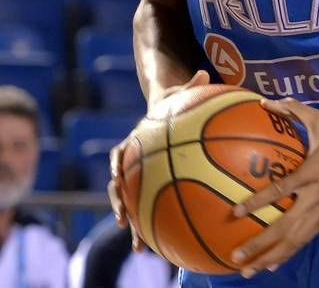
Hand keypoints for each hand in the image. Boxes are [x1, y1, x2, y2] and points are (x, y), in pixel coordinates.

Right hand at [107, 69, 210, 250]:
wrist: (165, 113)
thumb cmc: (172, 103)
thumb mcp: (178, 93)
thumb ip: (189, 86)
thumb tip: (203, 73)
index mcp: (135, 141)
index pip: (118, 154)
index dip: (115, 165)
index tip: (115, 176)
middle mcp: (132, 160)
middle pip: (118, 186)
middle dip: (119, 204)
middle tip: (121, 220)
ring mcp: (139, 175)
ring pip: (131, 203)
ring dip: (133, 223)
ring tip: (139, 245)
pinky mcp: (151, 184)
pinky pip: (150, 205)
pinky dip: (154, 222)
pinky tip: (165, 241)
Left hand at [229, 98, 318, 277]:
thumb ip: (293, 110)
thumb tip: (266, 101)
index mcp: (312, 172)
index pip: (281, 191)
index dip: (257, 202)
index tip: (236, 212)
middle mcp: (317, 196)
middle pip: (285, 228)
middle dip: (259, 245)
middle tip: (236, 257)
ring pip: (296, 240)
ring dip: (272, 256)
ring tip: (249, 270)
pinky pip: (307, 238)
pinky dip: (290, 252)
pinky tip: (274, 263)